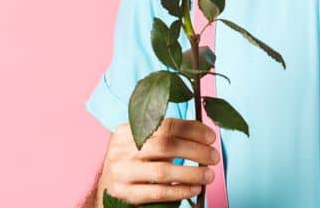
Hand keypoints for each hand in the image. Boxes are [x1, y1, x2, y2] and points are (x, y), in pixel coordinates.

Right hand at [100, 117, 218, 205]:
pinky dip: (180, 191)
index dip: (191, 130)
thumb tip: (201, 135)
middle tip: (213, 157)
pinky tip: (195, 188)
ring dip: (191, 173)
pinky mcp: (126, 194)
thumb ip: (162, 138)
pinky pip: (159, 193)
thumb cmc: (131, 164)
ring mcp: (122, 173)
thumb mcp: (138, 144)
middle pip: (165, 146)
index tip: (210, 137)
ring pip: (163, 171)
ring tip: (209, 175)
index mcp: (126, 132)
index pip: (164, 125)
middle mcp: (121, 150)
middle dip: (195, 150)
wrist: (106, 188)